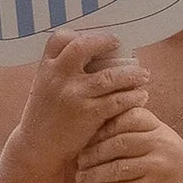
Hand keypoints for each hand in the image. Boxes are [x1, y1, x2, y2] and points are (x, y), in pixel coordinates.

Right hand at [11, 30, 149, 167]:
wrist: (38, 147)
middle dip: (105, 42)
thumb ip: (64, 71)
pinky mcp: (88, 114)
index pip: (60, 39)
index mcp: (46, 68)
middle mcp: (58, 77)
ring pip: (109, 76)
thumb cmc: (47, 115)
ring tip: (144, 75)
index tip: (101, 38)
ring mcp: (73, 95)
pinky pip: (117, 100)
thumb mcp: (46, 87)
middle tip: (121, 45)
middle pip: (83, 47)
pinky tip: (141, 96)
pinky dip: (133, 97)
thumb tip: (99, 55)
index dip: (82, 35)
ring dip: (132, 74)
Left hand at [74, 102, 182, 182]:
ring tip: (82, 178)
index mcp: (160, 129)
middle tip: (79, 160)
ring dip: (94, 174)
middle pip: (118, 143)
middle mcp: (161, 144)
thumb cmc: (177, 165)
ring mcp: (158, 167)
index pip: (129, 117)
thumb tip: (100, 122)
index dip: (105, 125)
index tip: (90, 135)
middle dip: (93, 152)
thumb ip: (141, 130)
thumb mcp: (165, 140)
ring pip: (116, 168)